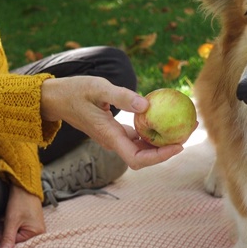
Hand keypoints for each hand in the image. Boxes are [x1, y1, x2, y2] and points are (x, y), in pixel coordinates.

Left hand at [0, 185, 45, 247]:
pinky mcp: (22, 221)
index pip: (9, 240)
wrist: (25, 183)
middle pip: (7, 236)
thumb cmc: (22, 200)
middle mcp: (33, 233)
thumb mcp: (13, 219)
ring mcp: (27, 227)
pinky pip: (7, 227)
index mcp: (34, 234)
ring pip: (5, 231)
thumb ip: (8, 237)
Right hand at [40, 76, 182, 169]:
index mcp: (109, 136)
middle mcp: (113, 141)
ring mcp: (114, 137)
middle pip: (144, 156)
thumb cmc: (74, 91)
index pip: (137, 159)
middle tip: (190, 129)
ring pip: (142, 147)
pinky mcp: (115, 130)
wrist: (56, 98)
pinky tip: (164, 116)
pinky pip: (137, 136)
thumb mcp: (97, 87)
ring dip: (163, 139)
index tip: (178, 145)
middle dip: (169, 148)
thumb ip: (121, 96)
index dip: (159, 157)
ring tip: (184, 122)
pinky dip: (153, 130)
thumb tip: (147, 105)